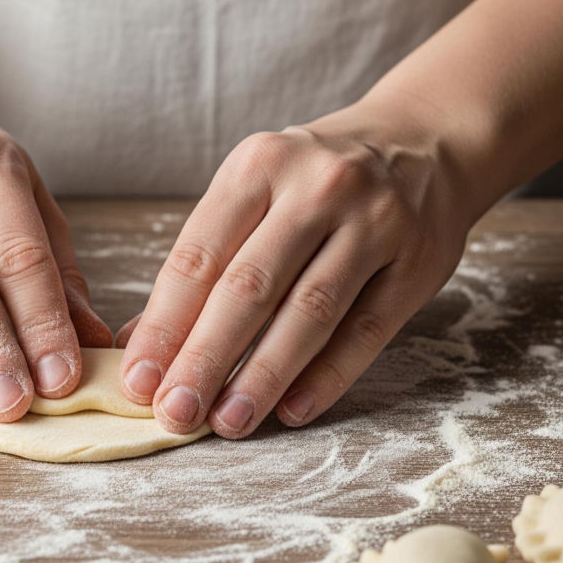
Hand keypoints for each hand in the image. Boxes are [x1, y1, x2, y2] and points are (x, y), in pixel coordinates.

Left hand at [117, 101, 474, 437]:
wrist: (424, 141)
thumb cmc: (315, 181)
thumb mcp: (254, 192)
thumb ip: (204, 261)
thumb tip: (140, 341)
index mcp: (258, 164)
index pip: (198, 257)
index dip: (164, 325)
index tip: (138, 381)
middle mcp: (316, 187)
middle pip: (249, 287)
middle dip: (205, 358)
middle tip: (176, 412)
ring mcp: (373, 222)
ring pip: (309, 312)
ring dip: (263, 375)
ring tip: (229, 422)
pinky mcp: (416, 262)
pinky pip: (365, 330)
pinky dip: (327, 376)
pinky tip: (292, 411)